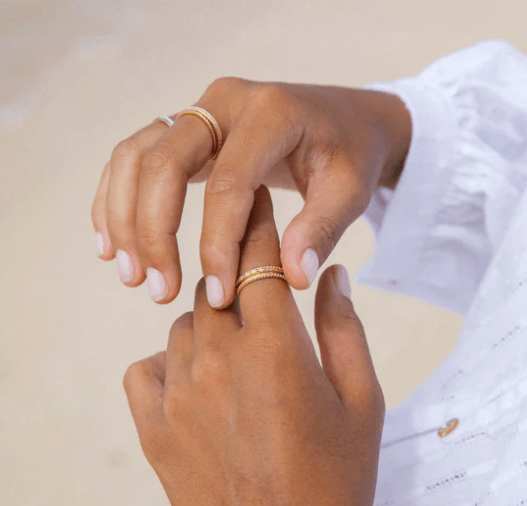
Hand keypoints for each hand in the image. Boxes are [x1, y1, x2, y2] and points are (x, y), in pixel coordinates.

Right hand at [91, 77, 410, 306]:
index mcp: (271, 114)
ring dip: (123, 216)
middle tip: (155, 290)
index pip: (229, 184)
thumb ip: (322, 229)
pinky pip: (134, 156)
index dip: (217, 244)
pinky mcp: (186, 128)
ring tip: (129, 274)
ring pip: (136, 156)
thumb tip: (290, 279)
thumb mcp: (350, 190)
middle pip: (164, 161)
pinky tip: (110, 240)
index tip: (216, 296)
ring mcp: (200, 110)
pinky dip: (117, 197)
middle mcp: (226, 102)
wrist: (343, 120)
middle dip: (153, 231)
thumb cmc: (350, 155)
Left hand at [123, 185, 384, 505]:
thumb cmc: (334, 479)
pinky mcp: (153, 427)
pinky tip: (194, 381)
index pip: (257, 257)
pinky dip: (167, 363)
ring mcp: (178, 393)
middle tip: (252, 284)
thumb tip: (332, 273)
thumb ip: (343, 327)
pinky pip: (147, 367)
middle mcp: (219, 359)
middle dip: (234, 274)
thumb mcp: (361, 400)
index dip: (257, 220)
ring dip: (209, 324)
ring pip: (184, 324)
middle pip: (216, 284)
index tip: (254, 195)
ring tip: (236, 353)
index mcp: (275, 347)